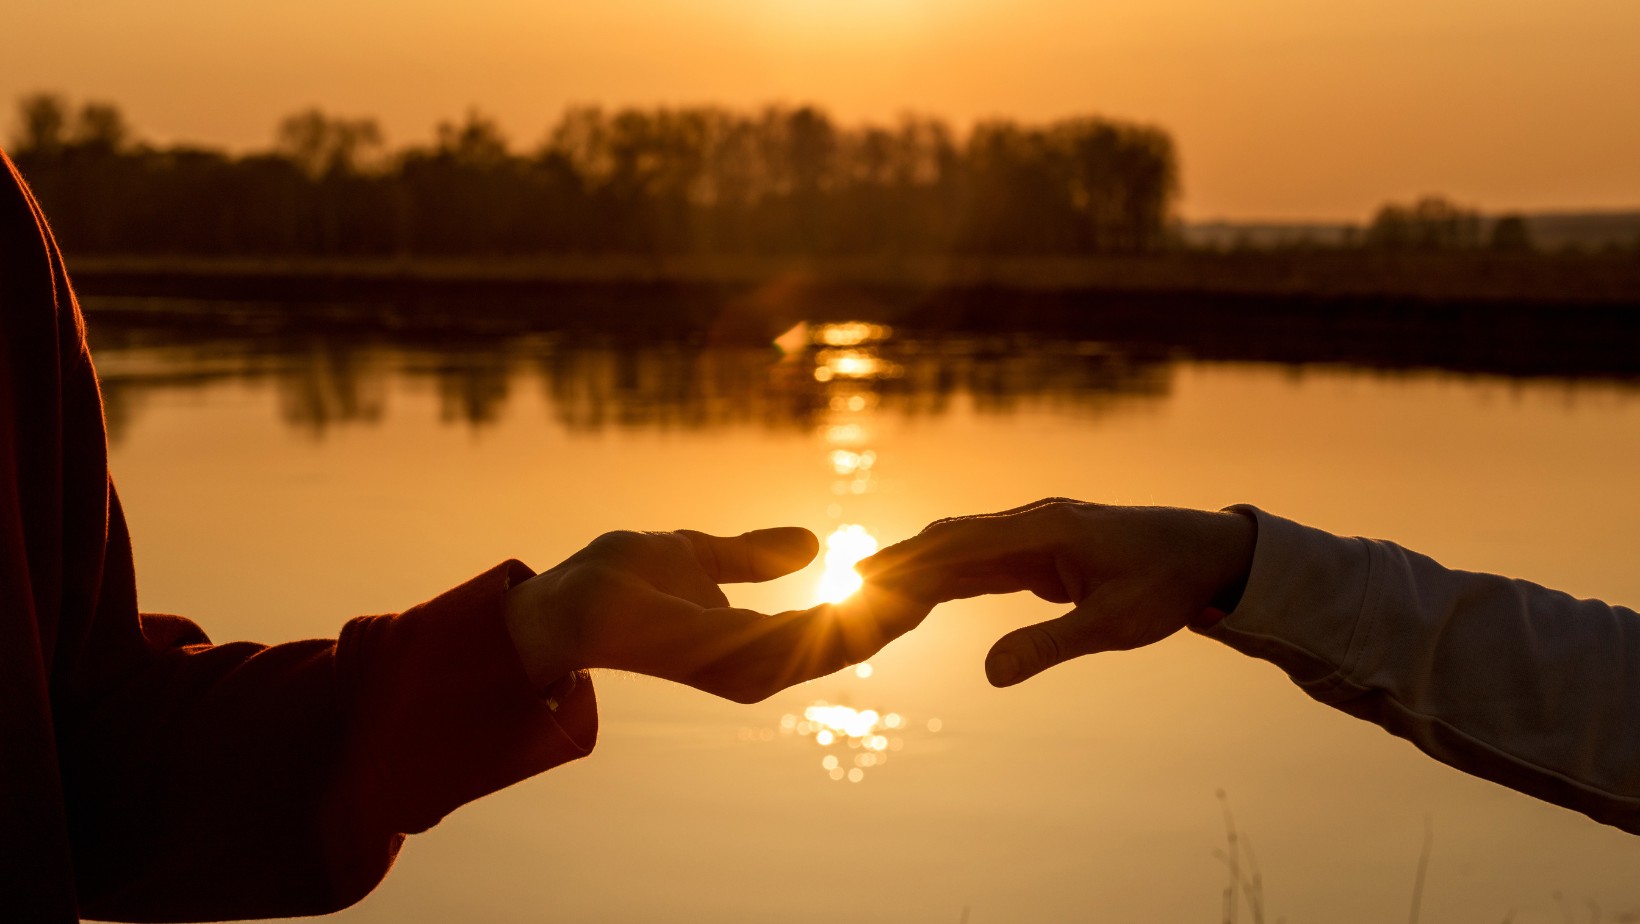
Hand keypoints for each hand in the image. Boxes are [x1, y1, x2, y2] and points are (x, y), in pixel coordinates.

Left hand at [504, 527, 931, 702]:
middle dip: (898, 610)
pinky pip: (800, 639)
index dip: (879, 601)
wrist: (565, 598)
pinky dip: (843, 616)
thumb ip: (753, 555)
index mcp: (753, 646)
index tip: (925, 569)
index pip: (835, 629)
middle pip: (849, 643)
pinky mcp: (725, 655)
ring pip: (835, 644)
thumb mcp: (700, 554)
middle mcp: (756, 667)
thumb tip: (813, 544)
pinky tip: (879, 588)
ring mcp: (742, 668)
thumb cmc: (619, 580)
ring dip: (882, 612)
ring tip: (931, 575)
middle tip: (948, 570)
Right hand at [856, 499, 1255, 686]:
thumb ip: (1049, 646)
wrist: (1210, 557)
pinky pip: (987, 563)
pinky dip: (952, 576)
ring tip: (874, 586)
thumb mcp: (1112, 625)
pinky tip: (925, 592)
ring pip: (966, 549)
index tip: (865, 575)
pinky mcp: (1044, 552)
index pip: (962, 544)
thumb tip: (989, 674)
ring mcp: (1037, 535)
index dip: (911, 561)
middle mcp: (1034, 523)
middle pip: (953, 539)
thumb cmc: (1167, 586)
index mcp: (1046, 529)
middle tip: (851, 580)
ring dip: (923, 567)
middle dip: (903, 559)